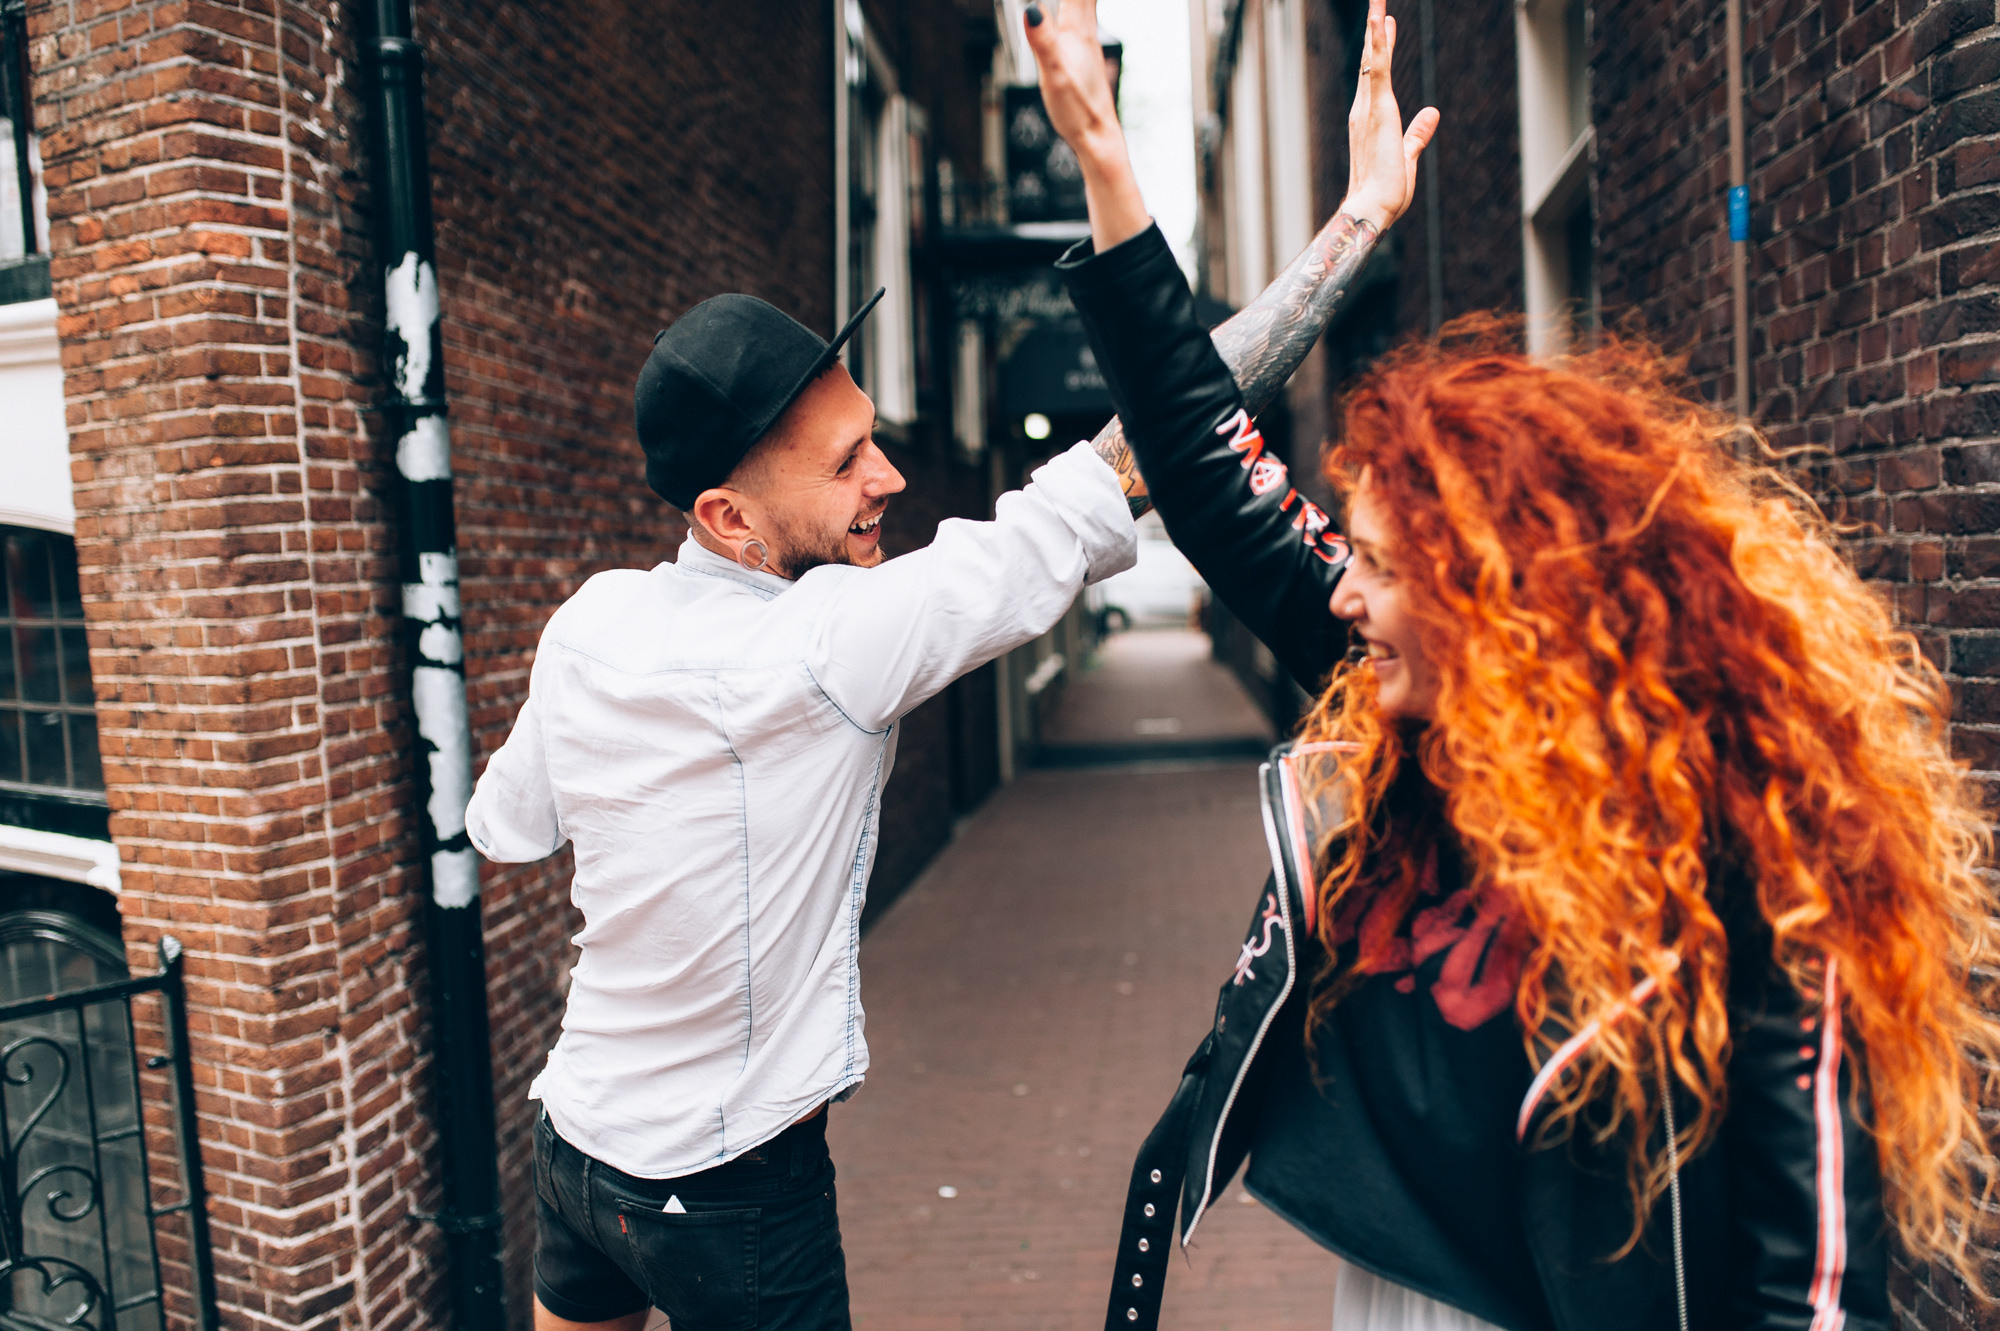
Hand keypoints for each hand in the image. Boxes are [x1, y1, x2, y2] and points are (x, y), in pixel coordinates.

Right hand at [1022, 0, 1150, 251]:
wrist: (1100, 140)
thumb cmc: (1079, 113)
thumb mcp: (1054, 77)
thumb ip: (1042, 41)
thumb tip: (1030, 7)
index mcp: (1076, 30)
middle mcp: (1084, 30)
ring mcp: (1084, 42)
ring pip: (1083, 0)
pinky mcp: (1082, 55)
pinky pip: (1079, 14)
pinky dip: (1075, 2)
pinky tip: (1072, 8)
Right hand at [1339, 0, 1440, 231]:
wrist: (1371, 208)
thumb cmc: (1385, 193)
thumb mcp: (1408, 156)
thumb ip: (1418, 134)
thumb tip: (1432, 113)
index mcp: (1370, 119)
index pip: (1375, 76)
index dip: (1380, 48)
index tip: (1386, 24)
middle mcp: (1364, 109)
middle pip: (1371, 61)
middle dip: (1375, 30)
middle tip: (1378, 2)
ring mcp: (1368, 107)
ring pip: (1373, 58)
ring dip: (1375, 28)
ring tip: (1377, 0)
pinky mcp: (1378, 109)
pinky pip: (1378, 68)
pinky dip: (1378, 43)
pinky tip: (1380, 19)